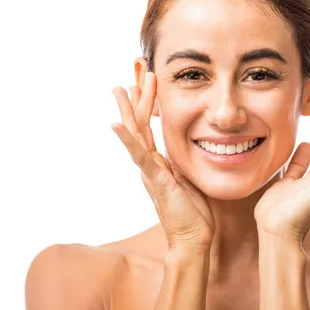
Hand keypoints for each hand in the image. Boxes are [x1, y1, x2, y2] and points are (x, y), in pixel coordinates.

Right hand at [111, 71, 213, 249]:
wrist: (192, 238)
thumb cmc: (193, 212)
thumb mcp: (188, 178)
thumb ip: (180, 162)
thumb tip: (183, 147)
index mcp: (158, 161)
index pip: (149, 125)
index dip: (148, 102)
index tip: (147, 80)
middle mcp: (149, 163)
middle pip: (139, 123)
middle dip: (137, 96)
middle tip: (134, 71)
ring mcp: (150, 171)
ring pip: (136, 134)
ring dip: (130, 109)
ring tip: (121, 86)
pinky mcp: (155, 179)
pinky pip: (139, 155)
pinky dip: (127, 139)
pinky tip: (116, 123)